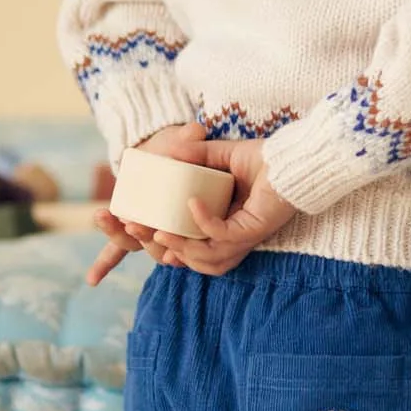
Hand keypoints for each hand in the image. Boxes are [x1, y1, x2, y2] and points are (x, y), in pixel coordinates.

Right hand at [84, 122, 297, 284]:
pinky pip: (221, 237)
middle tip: (129, 228)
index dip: (144, 250)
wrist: (293, 158)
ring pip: (203, 259)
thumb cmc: (261, 158)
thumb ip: (193, 155)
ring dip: (176, 245)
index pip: (172, 248)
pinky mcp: (252, 231)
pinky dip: (203, 223)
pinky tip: (191, 204)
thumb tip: (165, 151)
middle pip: (183, 258)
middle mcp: (225, 239)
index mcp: (212, 227)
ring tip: (154, 229)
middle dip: (151, 249)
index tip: (117, 237)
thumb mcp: (217, 156)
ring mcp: (240, 239)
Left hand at [85, 122, 211, 286]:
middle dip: (148, 241)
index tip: (174, 252)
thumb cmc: (175, 150)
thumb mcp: (182, 143)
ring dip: (121, 237)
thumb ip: (190, 137)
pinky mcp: (128, 227)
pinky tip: (92, 280)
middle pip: (160, 246)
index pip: (189, 239)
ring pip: (136, 245)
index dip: (183, 248)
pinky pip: (117, 250)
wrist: (158, 150)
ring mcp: (148, 230)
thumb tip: (195, 130)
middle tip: (138, 227)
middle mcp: (170, 229)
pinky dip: (105, 263)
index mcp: (190, 216)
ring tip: (107, 219)